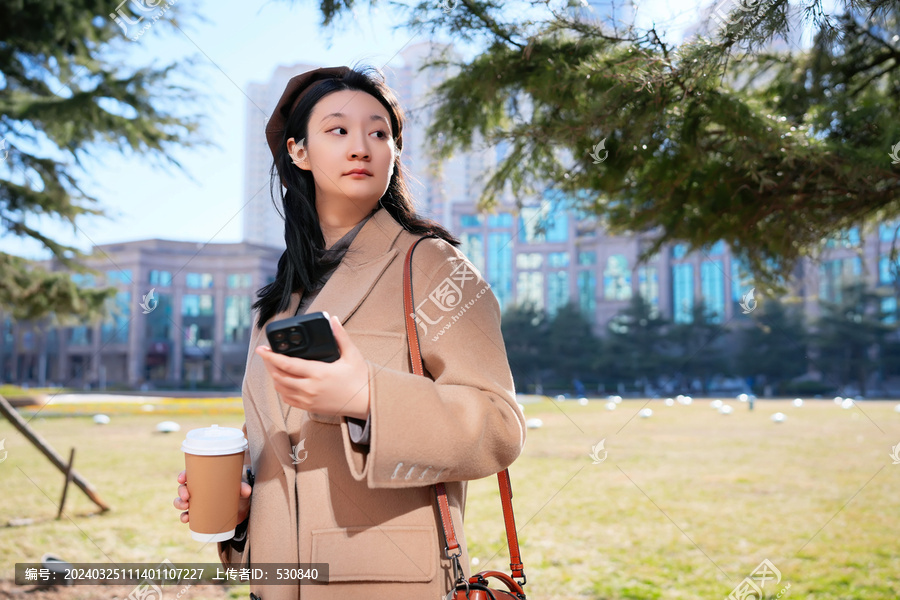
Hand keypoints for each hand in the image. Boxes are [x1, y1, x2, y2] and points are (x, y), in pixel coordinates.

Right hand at [174, 469, 251, 523]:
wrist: (240, 511)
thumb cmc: (238, 494)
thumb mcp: (241, 489)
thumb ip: (243, 488)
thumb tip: (246, 490)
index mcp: (206, 479)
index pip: (190, 474)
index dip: (183, 475)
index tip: (182, 479)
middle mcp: (199, 490)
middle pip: (183, 488)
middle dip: (181, 491)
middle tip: (187, 496)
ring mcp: (197, 502)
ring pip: (181, 501)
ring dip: (179, 504)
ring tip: (186, 507)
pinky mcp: (199, 514)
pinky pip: (187, 515)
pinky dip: (184, 517)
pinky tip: (186, 519)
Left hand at [255, 314, 370, 419]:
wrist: (365, 403)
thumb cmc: (360, 379)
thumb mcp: (352, 355)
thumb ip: (341, 336)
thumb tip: (333, 320)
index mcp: (319, 373)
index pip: (288, 364)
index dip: (271, 356)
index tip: (261, 349)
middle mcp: (310, 388)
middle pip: (279, 376)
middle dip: (269, 364)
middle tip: (266, 354)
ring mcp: (308, 399)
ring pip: (281, 388)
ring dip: (274, 376)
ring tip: (273, 365)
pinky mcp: (309, 407)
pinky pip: (288, 399)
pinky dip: (281, 389)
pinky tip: (283, 381)